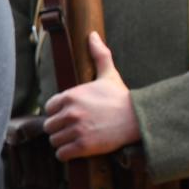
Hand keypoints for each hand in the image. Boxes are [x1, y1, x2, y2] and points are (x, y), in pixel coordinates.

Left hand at [44, 34, 139, 159]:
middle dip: (59, 128)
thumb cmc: (121, 97)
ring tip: (76, 138)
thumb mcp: (109, 74)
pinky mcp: (83, 146)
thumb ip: (98, 55)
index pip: (50, 108)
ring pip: (54, 140)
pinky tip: (76, 149)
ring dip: (62, 141)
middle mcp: (71, 113)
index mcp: (71, 96)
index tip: (70, 114)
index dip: (58, 112)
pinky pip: (61, 154)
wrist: (139, 118)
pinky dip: (66, 154)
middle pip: (49, 126)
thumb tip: (92, 35)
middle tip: (73, 128)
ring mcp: (76, 130)